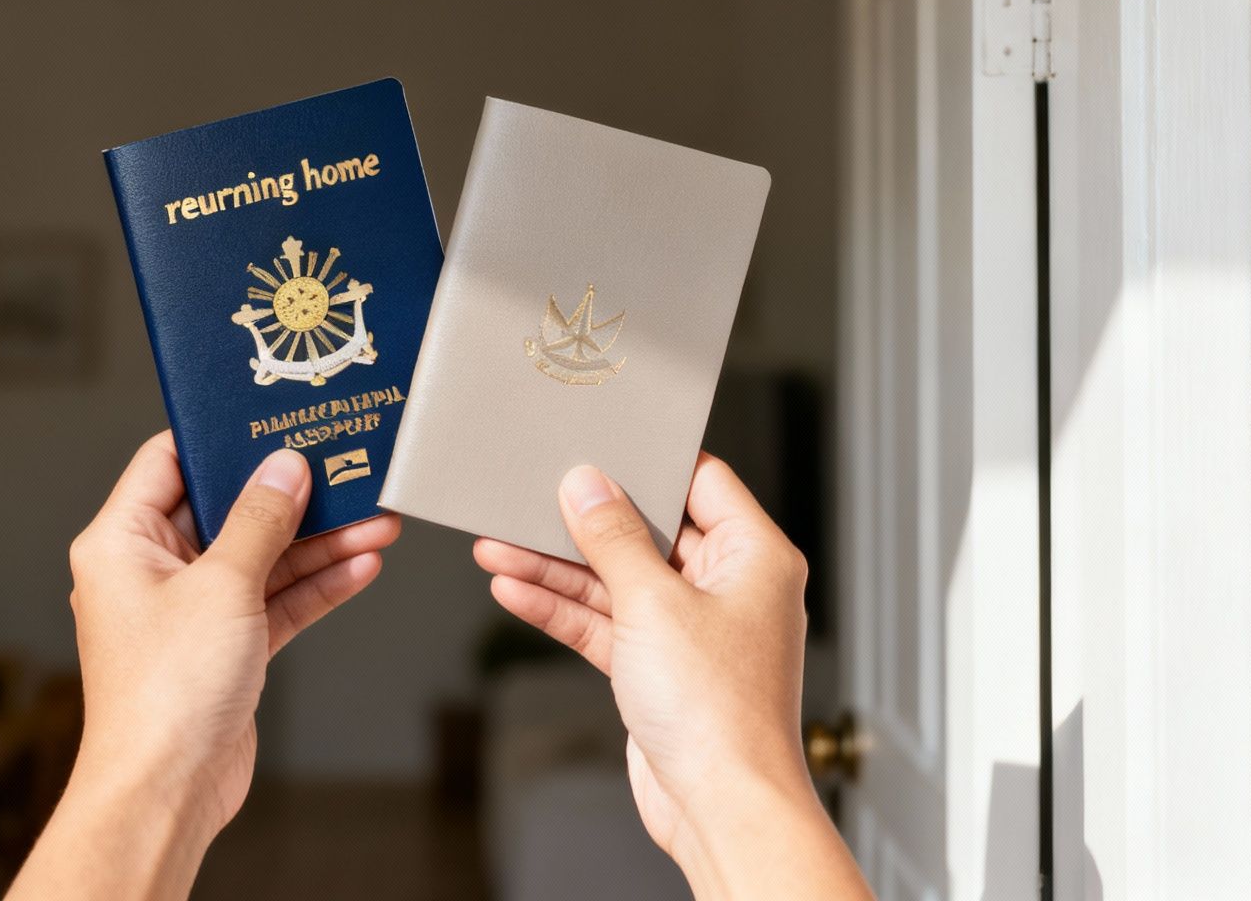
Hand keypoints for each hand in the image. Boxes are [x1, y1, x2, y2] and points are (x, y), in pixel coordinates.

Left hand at [9, 432, 400, 899]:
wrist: (166, 791)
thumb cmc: (165, 694)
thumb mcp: (223, 586)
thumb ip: (260, 520)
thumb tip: (284, 466)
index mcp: (121, 541)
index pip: (169, 461)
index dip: (220, 437)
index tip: (273, 420)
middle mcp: (149, 570)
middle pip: (227, 509)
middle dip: (292, 496)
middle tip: (345, 470)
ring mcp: (188, 610)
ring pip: (260, 556)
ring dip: (318, 542)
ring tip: (377, 519)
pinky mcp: (223, 646)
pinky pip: (273, 600)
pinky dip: (314, 586)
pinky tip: (361, 565)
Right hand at [474, 454, 869, 900]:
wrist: (720, 806)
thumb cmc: (718, 712)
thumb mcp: (653, 603)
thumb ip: (613, 538)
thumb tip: (587, 485)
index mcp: (754, 555)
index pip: (701, 480)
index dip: (648, 460)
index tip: (597, 443)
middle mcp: (728, 586)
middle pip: (647, 531)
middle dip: (582, 521)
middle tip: (526, 496)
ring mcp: (692, 629)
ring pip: (616, 579)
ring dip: (556, 567)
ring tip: (496, 545)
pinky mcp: (659, 667)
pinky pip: (606, 622)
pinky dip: (563, 609)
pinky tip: (514, 591)